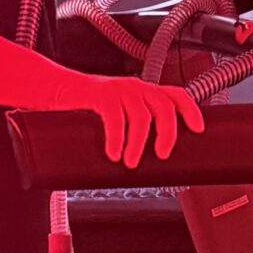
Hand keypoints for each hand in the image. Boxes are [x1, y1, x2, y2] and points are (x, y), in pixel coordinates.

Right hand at [52, 71, 206, 167]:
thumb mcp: (116, 115)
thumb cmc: (84, 107)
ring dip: (138, 144)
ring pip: (141, 117)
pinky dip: (116, 138)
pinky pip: (114, 118)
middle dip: (167, 133)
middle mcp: (135, 88)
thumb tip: (145, 164)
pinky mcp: (99, 95)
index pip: (176, 95)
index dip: (190, 111)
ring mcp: (118, 89)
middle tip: (161, 155)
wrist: (54, 90)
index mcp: (143, 92)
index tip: (198, 129)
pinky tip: (113, 153)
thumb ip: (131, 129)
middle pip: (164, 108)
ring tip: (130, 162)